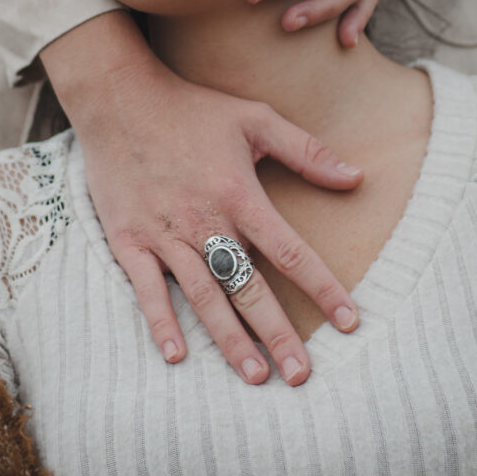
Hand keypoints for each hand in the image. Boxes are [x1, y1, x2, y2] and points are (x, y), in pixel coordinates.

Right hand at [41, 12, 360, 386]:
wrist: (119, 99)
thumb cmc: (192, 108)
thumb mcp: (254, 117)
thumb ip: (306, 151)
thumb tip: (357, 178)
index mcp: (239, 194)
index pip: (290, 251)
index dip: (322, 288)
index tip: (349, 321)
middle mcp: (204, 222)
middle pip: (247, 287)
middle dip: (277, 333)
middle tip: (300, 375)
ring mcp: (163, 234)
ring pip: (203, 297)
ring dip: (229, 339)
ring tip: (254, 377)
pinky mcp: (129, 239)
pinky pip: (146, 289)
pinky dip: (161, 322)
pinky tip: (178, 356)